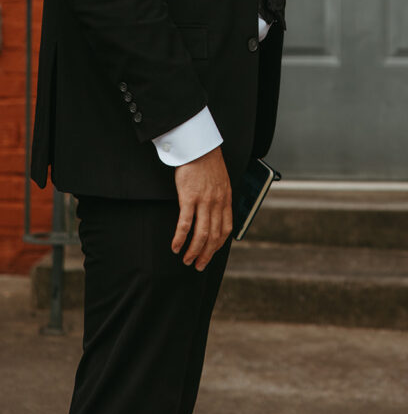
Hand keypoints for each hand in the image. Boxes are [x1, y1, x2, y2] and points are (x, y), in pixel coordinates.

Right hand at [173, 146, 231, 270]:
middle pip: (214, 236)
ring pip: (201, 234)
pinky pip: (185, 223)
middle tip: (199, 266)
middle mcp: (217, 203)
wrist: (200, 147)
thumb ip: (221, 197)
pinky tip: (175, 246)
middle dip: (206, 254)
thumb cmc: (208, 163)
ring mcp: (204, 201)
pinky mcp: (189, 197)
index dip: (218, 245)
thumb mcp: (222, 181)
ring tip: (187, 260)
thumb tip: (217, 211)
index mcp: (226, 200)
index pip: (226, 229)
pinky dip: (181, 238)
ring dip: (194, 251)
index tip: (211, 253)